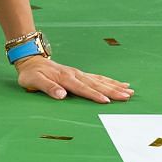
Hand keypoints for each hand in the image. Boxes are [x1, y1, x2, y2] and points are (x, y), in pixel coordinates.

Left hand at [14, 57, 132, 102]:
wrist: (31, 61)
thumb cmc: (31, 74)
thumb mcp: (34, 81)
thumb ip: (48, 88)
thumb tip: (61, 95)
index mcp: (65, 78)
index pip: (82, 88)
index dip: (94, 95)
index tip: (107, 101)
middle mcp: (75, 75)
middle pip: (96, 84)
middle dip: (112, 91)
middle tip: (127, 96)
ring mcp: (79, 74)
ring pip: (100, 81)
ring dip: (115, 86)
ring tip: (129, 91)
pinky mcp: (81, 74)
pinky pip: (98, 78)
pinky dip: (110, 81)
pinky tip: (120, 84)